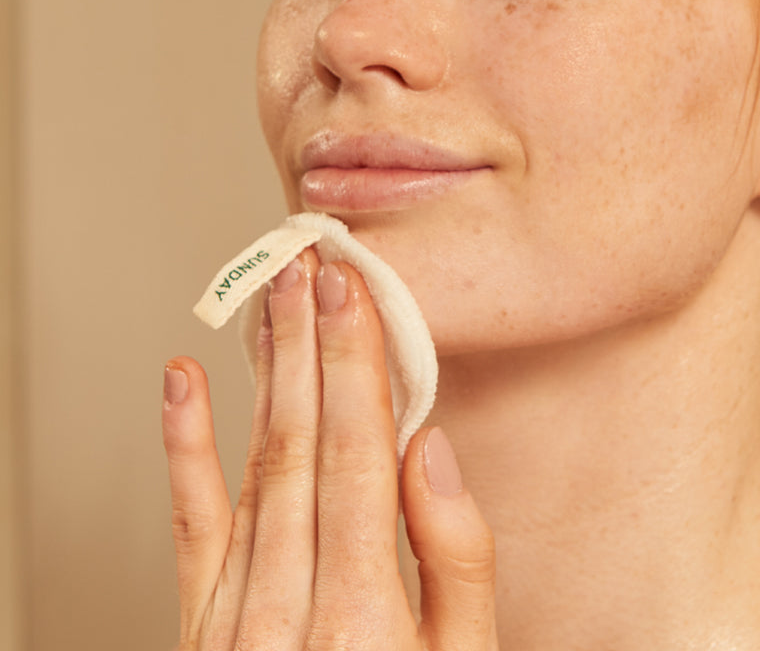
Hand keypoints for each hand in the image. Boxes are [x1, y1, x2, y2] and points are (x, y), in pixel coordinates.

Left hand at [162, 249, 497, 649]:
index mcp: (365, 620)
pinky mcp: (200, 630)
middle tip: (307, 265)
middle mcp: (288, 611)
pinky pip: (191, 528)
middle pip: (299, 445)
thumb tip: (429, 454)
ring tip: (269, 299)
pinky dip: (183, 449)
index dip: (353, 364)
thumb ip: (457, 567)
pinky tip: (182, 385)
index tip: (349, 291)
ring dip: (261, 375)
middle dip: (307, 346)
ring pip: (251, 468)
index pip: (355, 455)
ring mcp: (233, 620)